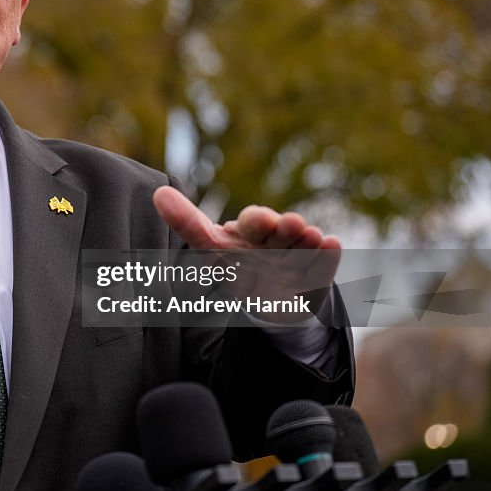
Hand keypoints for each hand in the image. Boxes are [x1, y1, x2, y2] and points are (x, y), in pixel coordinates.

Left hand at [152, 187, 340, 322]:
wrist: (268, 297)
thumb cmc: (236, 265)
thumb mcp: (210, 247)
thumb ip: (186, 222)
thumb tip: (158, 193)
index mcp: (251, 230)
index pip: (254, 221)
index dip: (257, 221)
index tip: (262, 221)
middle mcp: (278, 238)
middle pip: (283, 229)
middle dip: (286, 227)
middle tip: (291, 225)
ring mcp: (300, 255)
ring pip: (305, 244)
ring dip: (307, 241)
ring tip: (312, 236)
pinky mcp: (317, 275)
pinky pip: (325, 265)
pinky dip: (329, 258)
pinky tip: (333, 245)